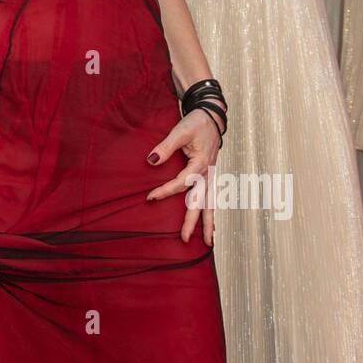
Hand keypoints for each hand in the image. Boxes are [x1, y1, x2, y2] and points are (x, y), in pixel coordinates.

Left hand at [145, 108, 222, 245]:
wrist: (212, 118)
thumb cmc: (196, 123)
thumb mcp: (180, 131)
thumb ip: (165, 146)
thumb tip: (151, 161)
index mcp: (200, 163)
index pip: (183, 183)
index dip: (166, 191)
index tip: (150, 197)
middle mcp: (208, 174)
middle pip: (200, 202)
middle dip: (193, 221)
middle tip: (184, 239)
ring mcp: (211, 177)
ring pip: (211, 204)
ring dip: (208, 223)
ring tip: (209, 243)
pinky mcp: (210, 177)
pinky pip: (211, 199)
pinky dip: (211, 213)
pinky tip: (211, 227)